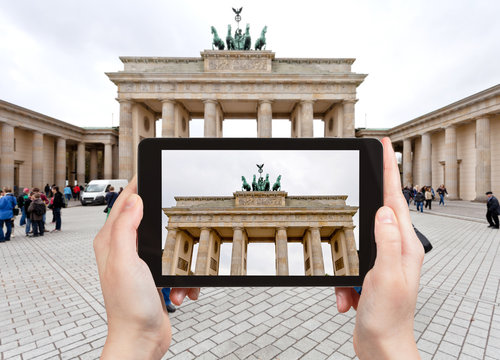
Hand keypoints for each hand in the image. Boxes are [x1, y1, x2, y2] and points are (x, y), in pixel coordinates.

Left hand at [94, 177, 199, 358]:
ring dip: (181, 258)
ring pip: (169, 242)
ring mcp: (141, 262)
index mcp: (112, 241)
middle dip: (170, 223)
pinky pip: (177, 264)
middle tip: (183, 220)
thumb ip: (125, 228)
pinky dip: (183, 276)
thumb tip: (134, 199)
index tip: (152, 169)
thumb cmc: (128, 307)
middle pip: (149, 219)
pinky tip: (180, 290)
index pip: (124, 202)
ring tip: (178, 278)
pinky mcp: (155, 275)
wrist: (141, 340)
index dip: (139, 183)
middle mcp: (124, 249)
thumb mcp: (126, 262)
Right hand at [335, 137, 423, 359]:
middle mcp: (395, 249)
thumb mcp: (385, 277)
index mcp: (404, 245)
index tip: (384, 146)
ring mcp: (381, 261)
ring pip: (355, 242)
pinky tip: (346, 300)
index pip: (395, 199)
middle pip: (377, 212)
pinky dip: (342, 283)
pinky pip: (347, 266)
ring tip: (349, 292)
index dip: (389, 170)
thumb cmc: (389, 318)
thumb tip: (383, 210)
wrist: (382, 348)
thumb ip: (385, 242)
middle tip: (359, 178)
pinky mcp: (368, 273)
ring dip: (345, 266)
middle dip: (365, 202)